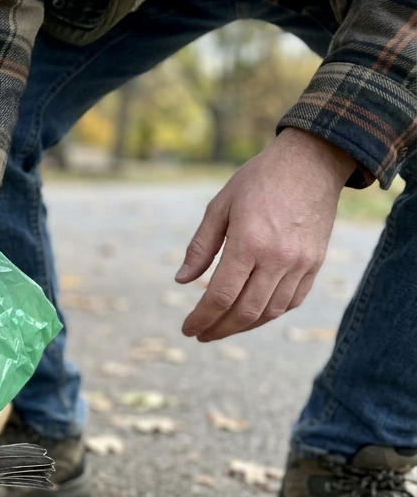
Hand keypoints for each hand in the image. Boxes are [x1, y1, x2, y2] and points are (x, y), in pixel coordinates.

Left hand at [177, 128, 357, 341]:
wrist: (312, 161)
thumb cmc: (259, 180)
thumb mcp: (220, 205)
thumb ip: (200, 246)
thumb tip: (181, 280)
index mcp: (249, 242)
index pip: (220, 296)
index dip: (201, 318)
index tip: (188, 329)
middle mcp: (278, 257)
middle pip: (245, 311)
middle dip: (219, 329)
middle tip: (201, 335)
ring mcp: (301, 263)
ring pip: (269, 311)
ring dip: (243, 326)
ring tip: (222, 327)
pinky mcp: (315, 263)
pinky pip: (291, 301)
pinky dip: (269, 314)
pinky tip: (251, 314)